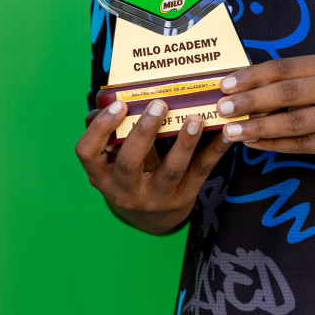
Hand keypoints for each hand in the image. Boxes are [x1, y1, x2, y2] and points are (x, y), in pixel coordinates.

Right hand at [74, 99, 233, 234]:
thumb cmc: (128, 175)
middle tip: (159, 104)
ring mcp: (155, 197)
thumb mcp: (113, 159)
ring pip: (170, 170)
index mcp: (101, 175)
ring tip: (196, 118)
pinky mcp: (183, 198)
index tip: (120, 104)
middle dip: (144, 131)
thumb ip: (110, 130)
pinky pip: (200, 172)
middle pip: (130, 162)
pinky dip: (215, 150)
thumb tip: (112, 96)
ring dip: (184, 142)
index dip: (101, 128)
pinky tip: (226, 133)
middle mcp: (124, 190)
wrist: (151, 218)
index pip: (87, 153)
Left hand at [214, 55, 314, 167]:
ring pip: (290, 122)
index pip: (284, 67)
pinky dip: (276, 146)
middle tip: (220, 108)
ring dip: (257, 128)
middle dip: (247, 101)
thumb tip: (258, 89)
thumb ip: (308, 81)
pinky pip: (303, 145)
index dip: (251, 75)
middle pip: (283, 94)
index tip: (225, 83)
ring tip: (231, 132)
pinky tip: (256, 146)